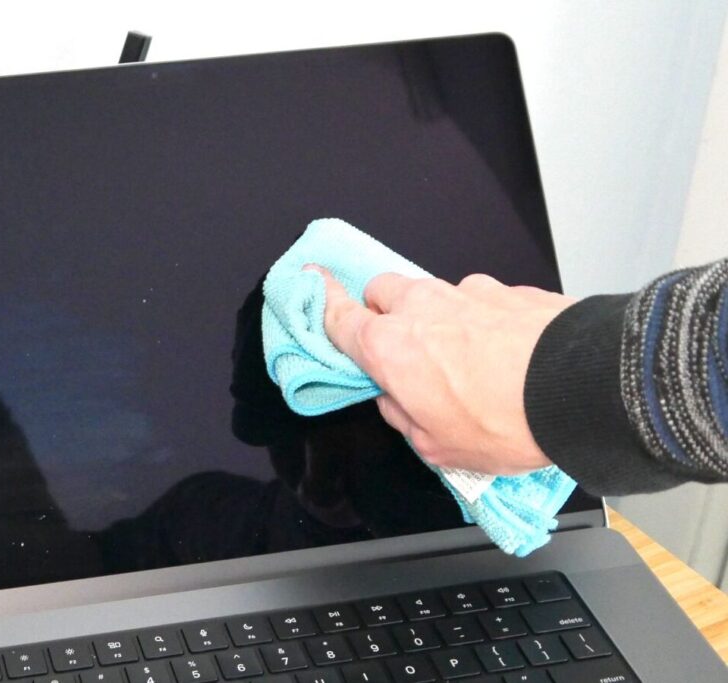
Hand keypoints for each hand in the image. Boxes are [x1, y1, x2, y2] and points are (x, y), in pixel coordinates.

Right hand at [313, 268, 574, 474]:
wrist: (581, 389)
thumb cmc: (506, 422)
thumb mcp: (438, 448)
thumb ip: (403, 418)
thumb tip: (396, 401)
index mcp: (390, 348)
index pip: (339, 316)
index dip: (321, 301)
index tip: (311, 283)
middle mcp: (421, 309)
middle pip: (380, 290)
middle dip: (380, 310)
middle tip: (398, 344)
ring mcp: (465, 293)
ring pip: (429, 292)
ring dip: (432, 315)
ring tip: (462, 355)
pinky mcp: (506, 289)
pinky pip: (476, 298)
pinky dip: (478, 316)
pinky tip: (503, 349)